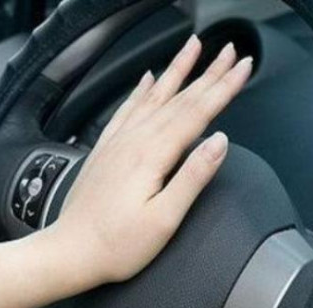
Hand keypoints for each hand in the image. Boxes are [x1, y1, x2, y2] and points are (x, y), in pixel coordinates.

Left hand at [48, 35, 252, 287]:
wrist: (70, 252)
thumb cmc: (117, 245)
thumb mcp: (164, 219)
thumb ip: (193, 176)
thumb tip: (220, 142)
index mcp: (152, 156)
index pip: (197, 113)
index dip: (223, 88)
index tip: (243, 68)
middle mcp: (133, 141)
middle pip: (179, 98)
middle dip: (208, 73)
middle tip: (229, 52)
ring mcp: (118, 143)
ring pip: (154, 96)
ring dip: (176, 71)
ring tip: (192, 49)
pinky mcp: (106, 151)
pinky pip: (127, 109)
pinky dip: (140, 90)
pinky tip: (147, 79)